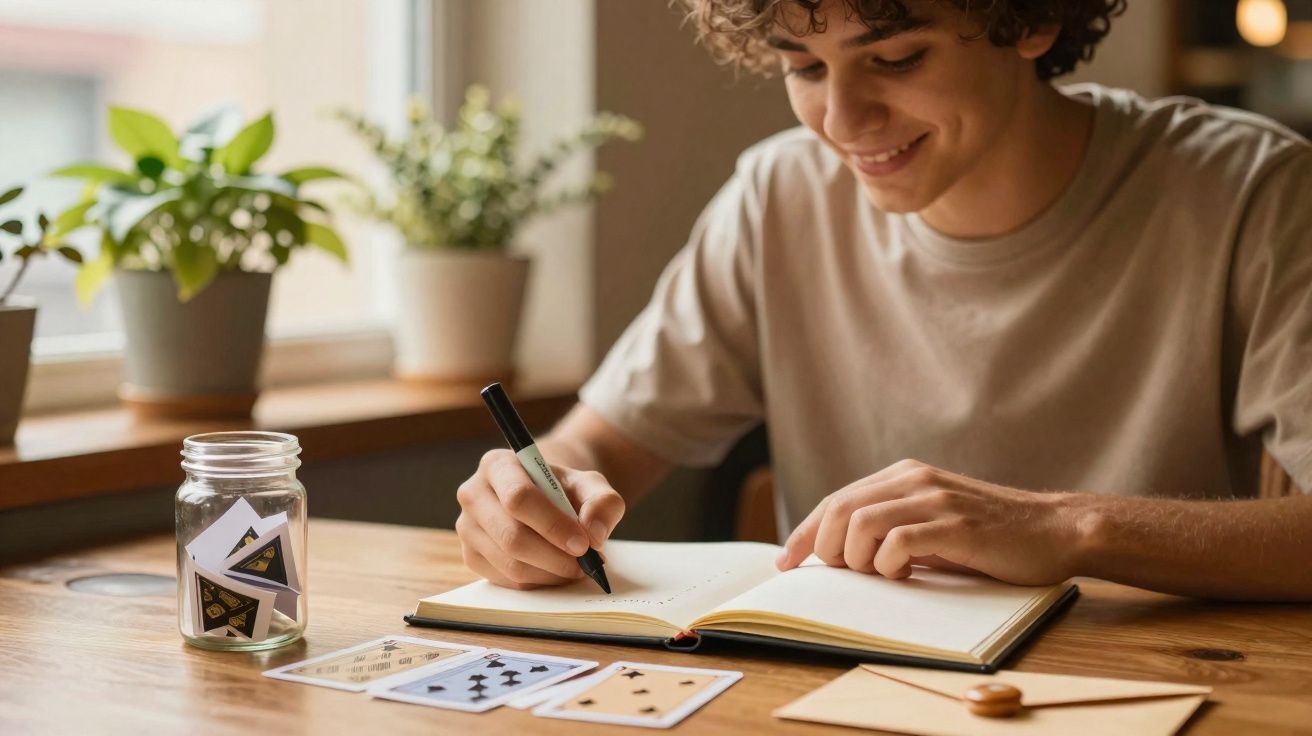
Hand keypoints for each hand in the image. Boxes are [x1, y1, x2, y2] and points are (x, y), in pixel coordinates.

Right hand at [456, 449, 625, 589]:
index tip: (583, 544)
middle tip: (586, 563)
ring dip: (551, 573)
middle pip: (512, 536)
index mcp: (498, 464)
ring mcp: (467, 528)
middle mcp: (473, 494)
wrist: (543, 499)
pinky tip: (556, 571)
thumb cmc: (564, 490)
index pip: (519, 498)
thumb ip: (602, 502)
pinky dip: (538, 582)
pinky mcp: (471, 556)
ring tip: (577, 567)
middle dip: (555, 556)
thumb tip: (594, 534)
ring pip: (510, 564)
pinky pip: (506, 580)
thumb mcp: (590, 485)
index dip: (553, 525)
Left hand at [777, 459, 1088, 584]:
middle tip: (839, 575)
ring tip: (878, 574)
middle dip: (824, 548)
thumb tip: (841, 556)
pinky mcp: (956, 524)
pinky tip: (906, 574)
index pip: (837, 500)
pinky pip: (899, 541)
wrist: (1056, 530)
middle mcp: (915, 480)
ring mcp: (935, 499)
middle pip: (839, 509)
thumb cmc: (992, 536)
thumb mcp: (933, 525)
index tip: (786, 561)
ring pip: (861, 523)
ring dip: (857, 557)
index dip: (806, 532)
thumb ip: (893, 529)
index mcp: (905, 476)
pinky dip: (889, 564)